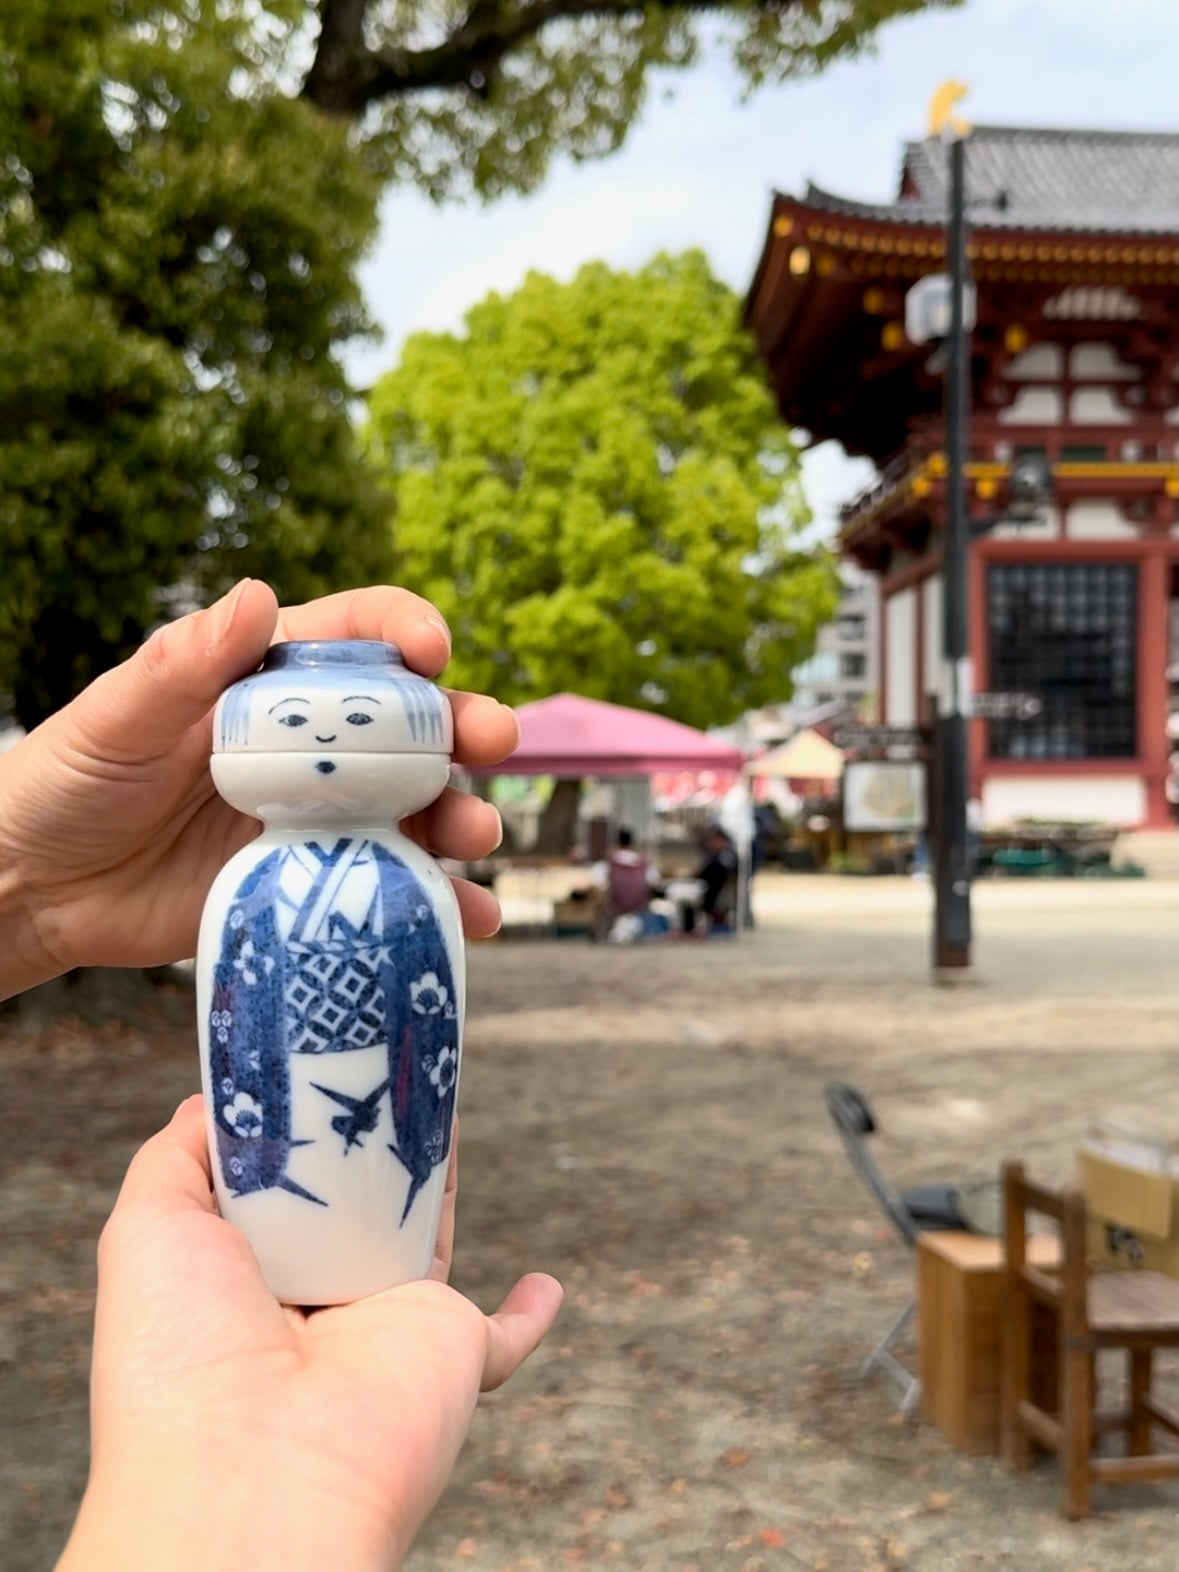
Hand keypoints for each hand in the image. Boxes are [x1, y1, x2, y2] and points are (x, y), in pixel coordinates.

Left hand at [0, 582, 517, 997]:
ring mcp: (322, 818)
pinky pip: (394, 888)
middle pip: (414, 725)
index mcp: (271, 683)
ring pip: (420, 808)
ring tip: (476, 836)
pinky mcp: (318, 885)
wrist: (40, 889)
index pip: (357, 637)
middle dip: (466, 726)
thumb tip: (258, 595)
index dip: (406, 630)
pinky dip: (442, 904)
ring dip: (464, 816)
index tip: (432, 649)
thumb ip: (184, 665)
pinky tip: (470, 917)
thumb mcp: (116, 717)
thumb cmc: (69, 781)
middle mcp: (312, 746)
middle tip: (493, 738)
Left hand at [58, 1097, 561, 1571]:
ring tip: (441, 1093)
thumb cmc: (181, 1359)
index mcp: (243, 1278)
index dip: (296, 1129)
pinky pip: (505, 1337)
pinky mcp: (453, 1350)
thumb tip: (222, 1102)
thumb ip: (180, 1156)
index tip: (314, 1063)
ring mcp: (387, 1325)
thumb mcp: (149, 1229)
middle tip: (388, 1056)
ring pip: (426, 1231)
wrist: (254, 1476)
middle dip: (369, 1136)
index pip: (277, 1189)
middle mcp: (316, 1300)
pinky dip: (530, 1315)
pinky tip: (545, 1287)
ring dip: (437, 1175)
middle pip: (356, 1200)